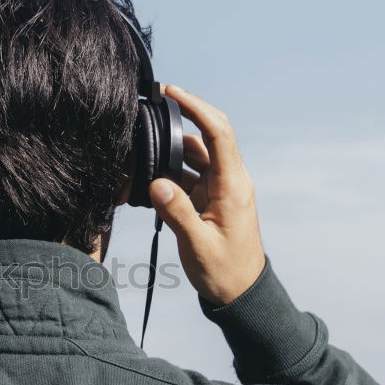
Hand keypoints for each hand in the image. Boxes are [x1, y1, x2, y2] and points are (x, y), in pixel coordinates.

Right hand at [149, 86, 265, 306]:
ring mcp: (220, 189)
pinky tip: (149, 174)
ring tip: (143, 146)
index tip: (173, 93)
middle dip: (184, 116)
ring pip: (195, 155)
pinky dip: (170, 170)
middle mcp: (229, 180)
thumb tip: (157, 184)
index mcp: (233, 186)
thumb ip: (177, 213)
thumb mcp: (198, 245)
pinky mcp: (210, 199)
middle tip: (156, 102)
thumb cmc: (224, 271)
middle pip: (208, 136)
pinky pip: (189, 174)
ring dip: (171, 148)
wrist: (241, 292)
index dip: (197, 108)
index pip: (218, 133)